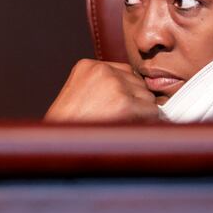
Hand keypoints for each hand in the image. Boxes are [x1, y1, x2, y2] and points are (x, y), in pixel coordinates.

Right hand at [45, 59, 159, 122]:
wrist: (59, 146)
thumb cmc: (67, 126)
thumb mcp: (78, 95)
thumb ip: (102, 85)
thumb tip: (133, 90)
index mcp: (88, 65)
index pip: (125, 72)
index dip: (126, 92)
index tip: (118, 106)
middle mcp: (103, 70)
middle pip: (138, 83)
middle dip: (134, 102)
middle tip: (116, 119)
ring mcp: (115, 86)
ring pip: (147, 97)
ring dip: (140, 112)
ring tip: (118, 124)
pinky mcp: (126, 105)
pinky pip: (153, 112)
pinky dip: (147, 123)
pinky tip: (129, 129)